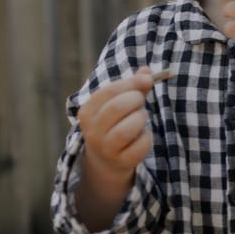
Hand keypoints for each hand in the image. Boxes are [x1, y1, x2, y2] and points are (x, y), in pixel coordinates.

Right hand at [76, 69, 155, 229]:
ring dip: (141, 120)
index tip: (147, 80)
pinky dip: (147, 138)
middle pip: (118, 107)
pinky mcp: (121, 162)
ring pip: (128, 128)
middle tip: (140, 104)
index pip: (110, 90)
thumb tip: (147, 72)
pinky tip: (142, 137)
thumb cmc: (115, 123)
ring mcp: (105, 148)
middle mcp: (92, 130)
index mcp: (87, 111)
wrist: (107, 161)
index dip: (132, 83)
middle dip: (136, 101)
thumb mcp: (118, 102)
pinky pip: (141, 145)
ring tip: (140, 120)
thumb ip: (133, 86)